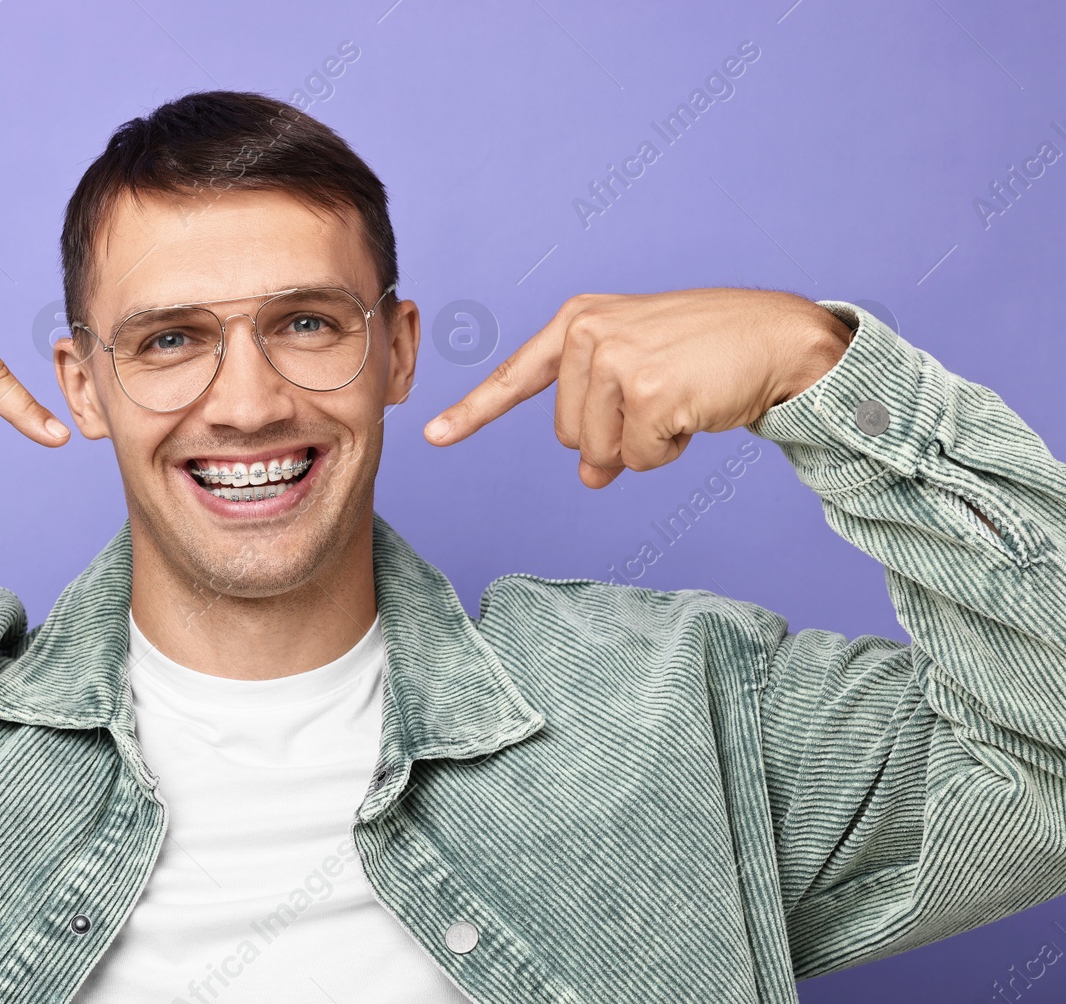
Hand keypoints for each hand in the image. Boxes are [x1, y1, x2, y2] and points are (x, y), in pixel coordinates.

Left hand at [423, 288, 852, 487]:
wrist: (778, 336)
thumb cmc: (708, 353)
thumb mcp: (640, 374)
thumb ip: (600, 416)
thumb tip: (590, 476)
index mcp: (579, 322)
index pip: (516, 377)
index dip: (473, 412)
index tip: (432, 436)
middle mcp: (588, 333)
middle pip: (568, 436)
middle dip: (616, 436)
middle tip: (662, 397)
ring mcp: (615, 359)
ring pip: (599, 452)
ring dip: (644, 445)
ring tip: (680, 398)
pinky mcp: (646, 390)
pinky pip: (639, 459)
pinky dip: (669, 449)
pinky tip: (695, 408)